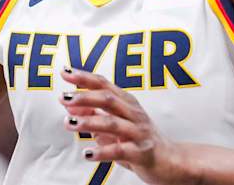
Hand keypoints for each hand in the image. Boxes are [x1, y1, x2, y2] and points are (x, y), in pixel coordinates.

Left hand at [59, 67, 196, 184]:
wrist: (170, 161)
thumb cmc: (139, 139)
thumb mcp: (114, 123)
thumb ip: (92, 113)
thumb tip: (68, 103)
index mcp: (126, 102)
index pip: (104, 84)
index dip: (84, 77)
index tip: (65, 72)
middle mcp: (133, 113)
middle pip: (108, 99)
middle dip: (84, 97)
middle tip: (64, 97)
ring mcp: (138, 132)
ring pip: (112, 123)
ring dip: (88, 121)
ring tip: (69, 122)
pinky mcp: (141, 152)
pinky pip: (120, 150)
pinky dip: (102, 151)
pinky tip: (88, 153)